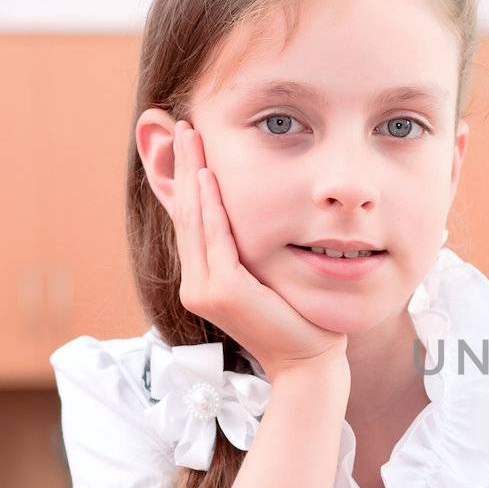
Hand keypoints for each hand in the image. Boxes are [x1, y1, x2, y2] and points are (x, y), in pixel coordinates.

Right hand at [170, 120, 346, 380]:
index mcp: (204, 281)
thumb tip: (256, 218)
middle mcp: (197, 284)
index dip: (184, 180)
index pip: (190, 220)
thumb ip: (251, 252)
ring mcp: (205, 289)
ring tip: (189, 137)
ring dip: (191, 173)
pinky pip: (215, 238)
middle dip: (181, 167)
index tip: (186, 143)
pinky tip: (207, 175)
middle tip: (180, 125)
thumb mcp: (268, 278)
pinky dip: (210, 204)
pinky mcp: (224, 291)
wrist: (308, 362)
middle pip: (184, 213)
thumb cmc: (298, 321)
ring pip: (194, 220)